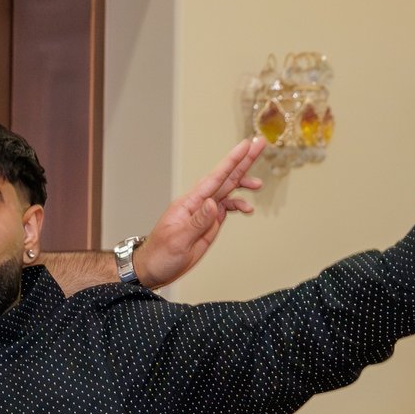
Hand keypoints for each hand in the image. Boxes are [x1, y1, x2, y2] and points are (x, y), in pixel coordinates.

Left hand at [132, 137, 264, 289]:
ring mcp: (205, 212)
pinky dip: (239, 206)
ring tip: (259, 185)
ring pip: (228, 191)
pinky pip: (228, 208)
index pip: (214, 178)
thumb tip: (212, 202)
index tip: (246, 145)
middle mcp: (199, 203)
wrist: (154, 270)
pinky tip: (248, 209)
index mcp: (189, 203)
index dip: (231, 161)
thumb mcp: (178, 240)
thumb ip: (197, 222)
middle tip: (260, 144)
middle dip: (243, 161)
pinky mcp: (209, 222)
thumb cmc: (160, 255)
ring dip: (244, 184)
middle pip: (225, 178)